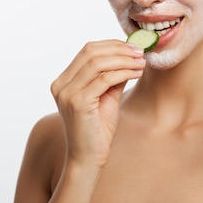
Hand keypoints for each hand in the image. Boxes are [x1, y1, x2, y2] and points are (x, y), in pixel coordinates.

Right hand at [50, 40, 145, 168]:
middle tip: (140, 52)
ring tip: (141, 62)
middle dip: (119, 49)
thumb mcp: (106, 95)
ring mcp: (67, 93)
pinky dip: (123, 72)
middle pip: (91, 52)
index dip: (112, 45)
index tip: (133, 47)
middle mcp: (61, 84)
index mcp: (64, 80)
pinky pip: (104, 79)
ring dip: (123, 59)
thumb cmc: (98, 128)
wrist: (89, 157)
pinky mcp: (78, 102)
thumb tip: (130, 54)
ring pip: (98, 63)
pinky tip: (137, 73)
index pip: (87, 50)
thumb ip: (113, 75)